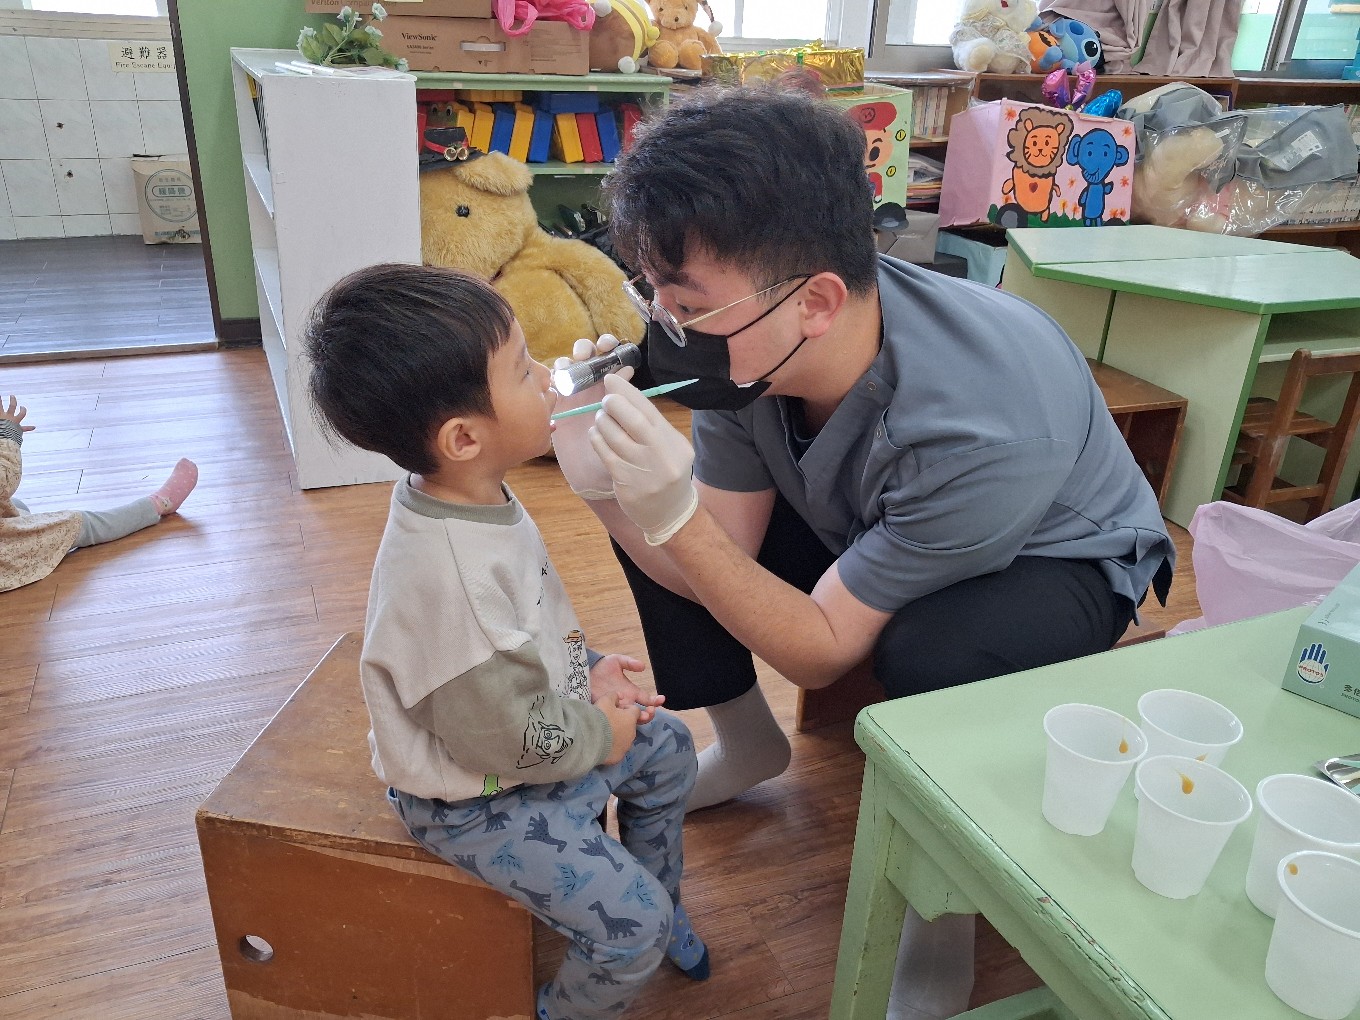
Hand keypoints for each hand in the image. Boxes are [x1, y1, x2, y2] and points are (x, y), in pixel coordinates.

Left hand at [1, 396, 35, 432]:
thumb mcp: (19, 432)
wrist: (5, 434)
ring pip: (0, 406)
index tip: (22, 407)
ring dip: (0, 400)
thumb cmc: (12, 434)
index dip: (22, 410)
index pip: (21, 414)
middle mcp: (9, 416)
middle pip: (12, 406)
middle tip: (12, 396)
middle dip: (13, 401)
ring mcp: (2, 415)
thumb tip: (35, 427)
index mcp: (15, 420)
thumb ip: (26, 428)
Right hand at [550, 335, 631, 499]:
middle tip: (585, 355)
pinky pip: (551, 385)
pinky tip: (558, 384)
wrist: (596, 475)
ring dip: (568, 362)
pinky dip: (552, 378)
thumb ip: (627, 399)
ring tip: (570, 369)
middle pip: (586, 355)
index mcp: (613, 386)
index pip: (611, 356)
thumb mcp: (628, 425)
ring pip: (567, 366)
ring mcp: (573, 395)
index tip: (610, 347)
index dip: (609, 345)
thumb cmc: (618, 450)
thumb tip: (628, 370)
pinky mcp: (556, 406)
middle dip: (585, 348)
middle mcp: (592, 386)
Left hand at [588, 374, 698, 545]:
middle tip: (606, 400)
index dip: (628, 392)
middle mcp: (662, 455)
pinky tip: (596, 435)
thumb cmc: (665, 472)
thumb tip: (622, 395)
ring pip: (615, 437)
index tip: (611, 380)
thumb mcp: (668, 447)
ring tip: (601, 419)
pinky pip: (606, 455)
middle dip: (615, 404)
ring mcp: (644, 471)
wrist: (670, 513)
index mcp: (674, 442)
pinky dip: (598, 440)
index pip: (649, 410)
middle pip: (635, 421)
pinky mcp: (627, 483)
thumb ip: (650, 426)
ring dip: (603, 422)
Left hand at [590, 653, 663, 723]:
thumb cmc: (601, 668)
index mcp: (631, 692)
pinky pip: (615, 721)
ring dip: (638, 720)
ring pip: (631, 721)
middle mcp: (625, 703)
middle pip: (642, 714)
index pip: (647, 700)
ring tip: (642, 715)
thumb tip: (643, 666)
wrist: (583, 675)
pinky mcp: (605, 713)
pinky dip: (622, 722)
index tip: (661, 699)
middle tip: (650, 711)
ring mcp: (616, 709)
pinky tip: (624, 717)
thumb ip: (629, 663)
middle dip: (649, 714)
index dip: (656, 701)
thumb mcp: (616, 661)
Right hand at [594, 692, 640, 764]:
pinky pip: (617, 750)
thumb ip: (614, 696)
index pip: (635, 710)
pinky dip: (612, 747)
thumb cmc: (599, 717)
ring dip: (617, 735)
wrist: (590, 739)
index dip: (625, 708)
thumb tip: (619, 695)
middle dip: (621, 723)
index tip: (615, 709)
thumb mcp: (605, 700)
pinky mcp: (618, 757)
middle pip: (629, 726)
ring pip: (624, 738)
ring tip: (603, 734)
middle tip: (607, 721)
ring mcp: (626, 746)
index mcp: (631, 718)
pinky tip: (601, 744)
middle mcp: (632, 733)